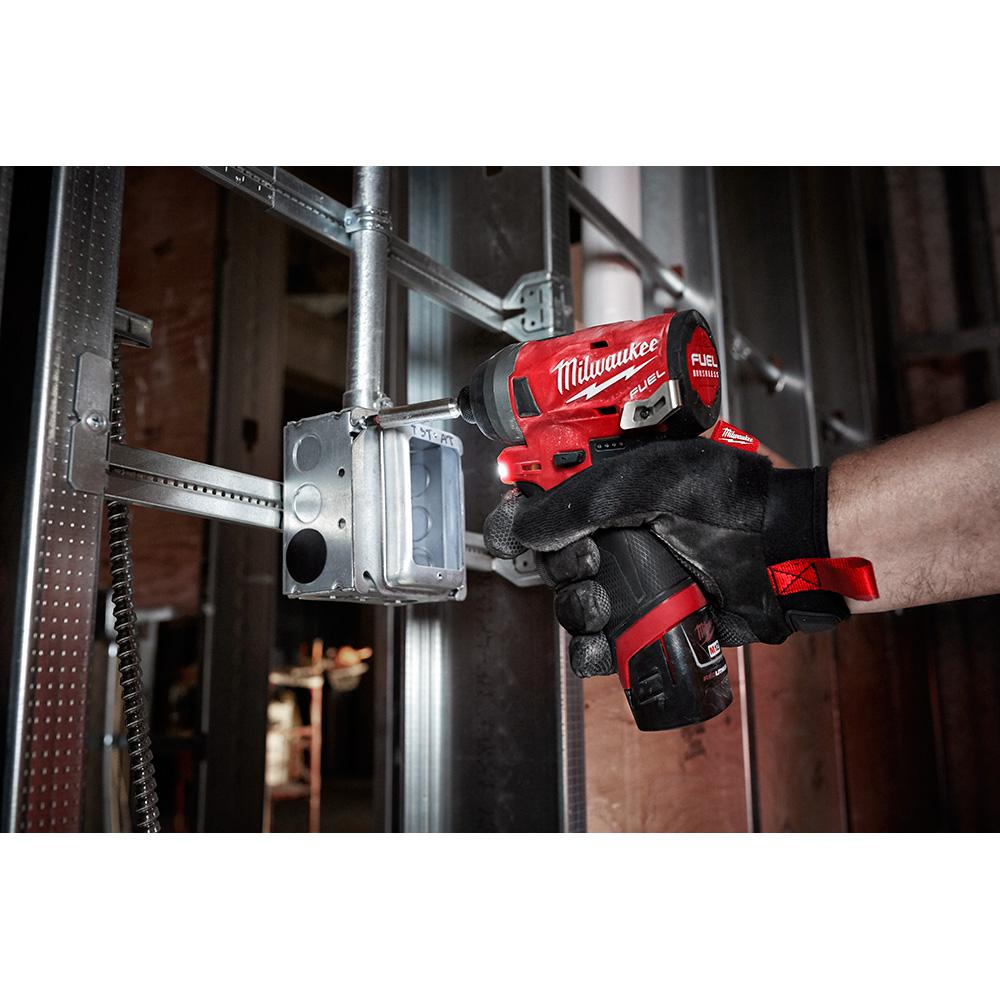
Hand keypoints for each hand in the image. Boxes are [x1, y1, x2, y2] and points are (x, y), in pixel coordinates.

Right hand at [484, 437, 849, 677]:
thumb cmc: (726, 500)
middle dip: (559, 569)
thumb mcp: (639, 486)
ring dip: (574, 610)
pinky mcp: (648, 619)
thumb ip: (571, 506)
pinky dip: (592, 651)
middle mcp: (616, 532)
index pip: (542, 504)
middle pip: (551, 560)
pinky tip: (601, 643)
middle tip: (590, 562)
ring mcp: (632, 578)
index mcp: (608, 489)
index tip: (526, 532)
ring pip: (571, 605)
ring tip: (602, 603)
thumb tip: (513, 528)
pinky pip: (601, 644)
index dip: (524, 520)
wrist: (782, 550)